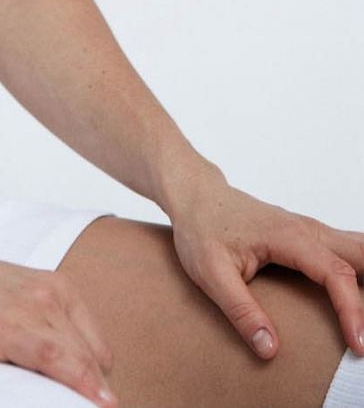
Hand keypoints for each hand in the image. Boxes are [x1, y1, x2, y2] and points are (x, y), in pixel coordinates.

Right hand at [0, 232, 118, 406]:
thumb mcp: (11, 303)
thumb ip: (39, 330)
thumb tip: (65, 377)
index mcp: (56, 289)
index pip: (99, 352)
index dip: (98, 386)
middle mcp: (47, 295)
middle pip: (92, 361)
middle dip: (96, 393)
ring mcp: (24, 309)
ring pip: (78, 361)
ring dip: (89, 394)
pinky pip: (50, 357)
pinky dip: (74, 382)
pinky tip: (88, 403)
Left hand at [166, 165, 363, 359]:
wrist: (195, 194)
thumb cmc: (200, 228)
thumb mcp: (209, 273)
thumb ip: (240, 311)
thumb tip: (270, 349)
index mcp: (288, 237)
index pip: (335, 275)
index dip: (352, 312)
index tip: (357, 345)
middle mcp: (306, 229)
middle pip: (359, 256)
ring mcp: (309, 230)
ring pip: (357, 249)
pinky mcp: (307, 236)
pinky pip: (346, 251)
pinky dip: (361, 271)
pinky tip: (361, 292)